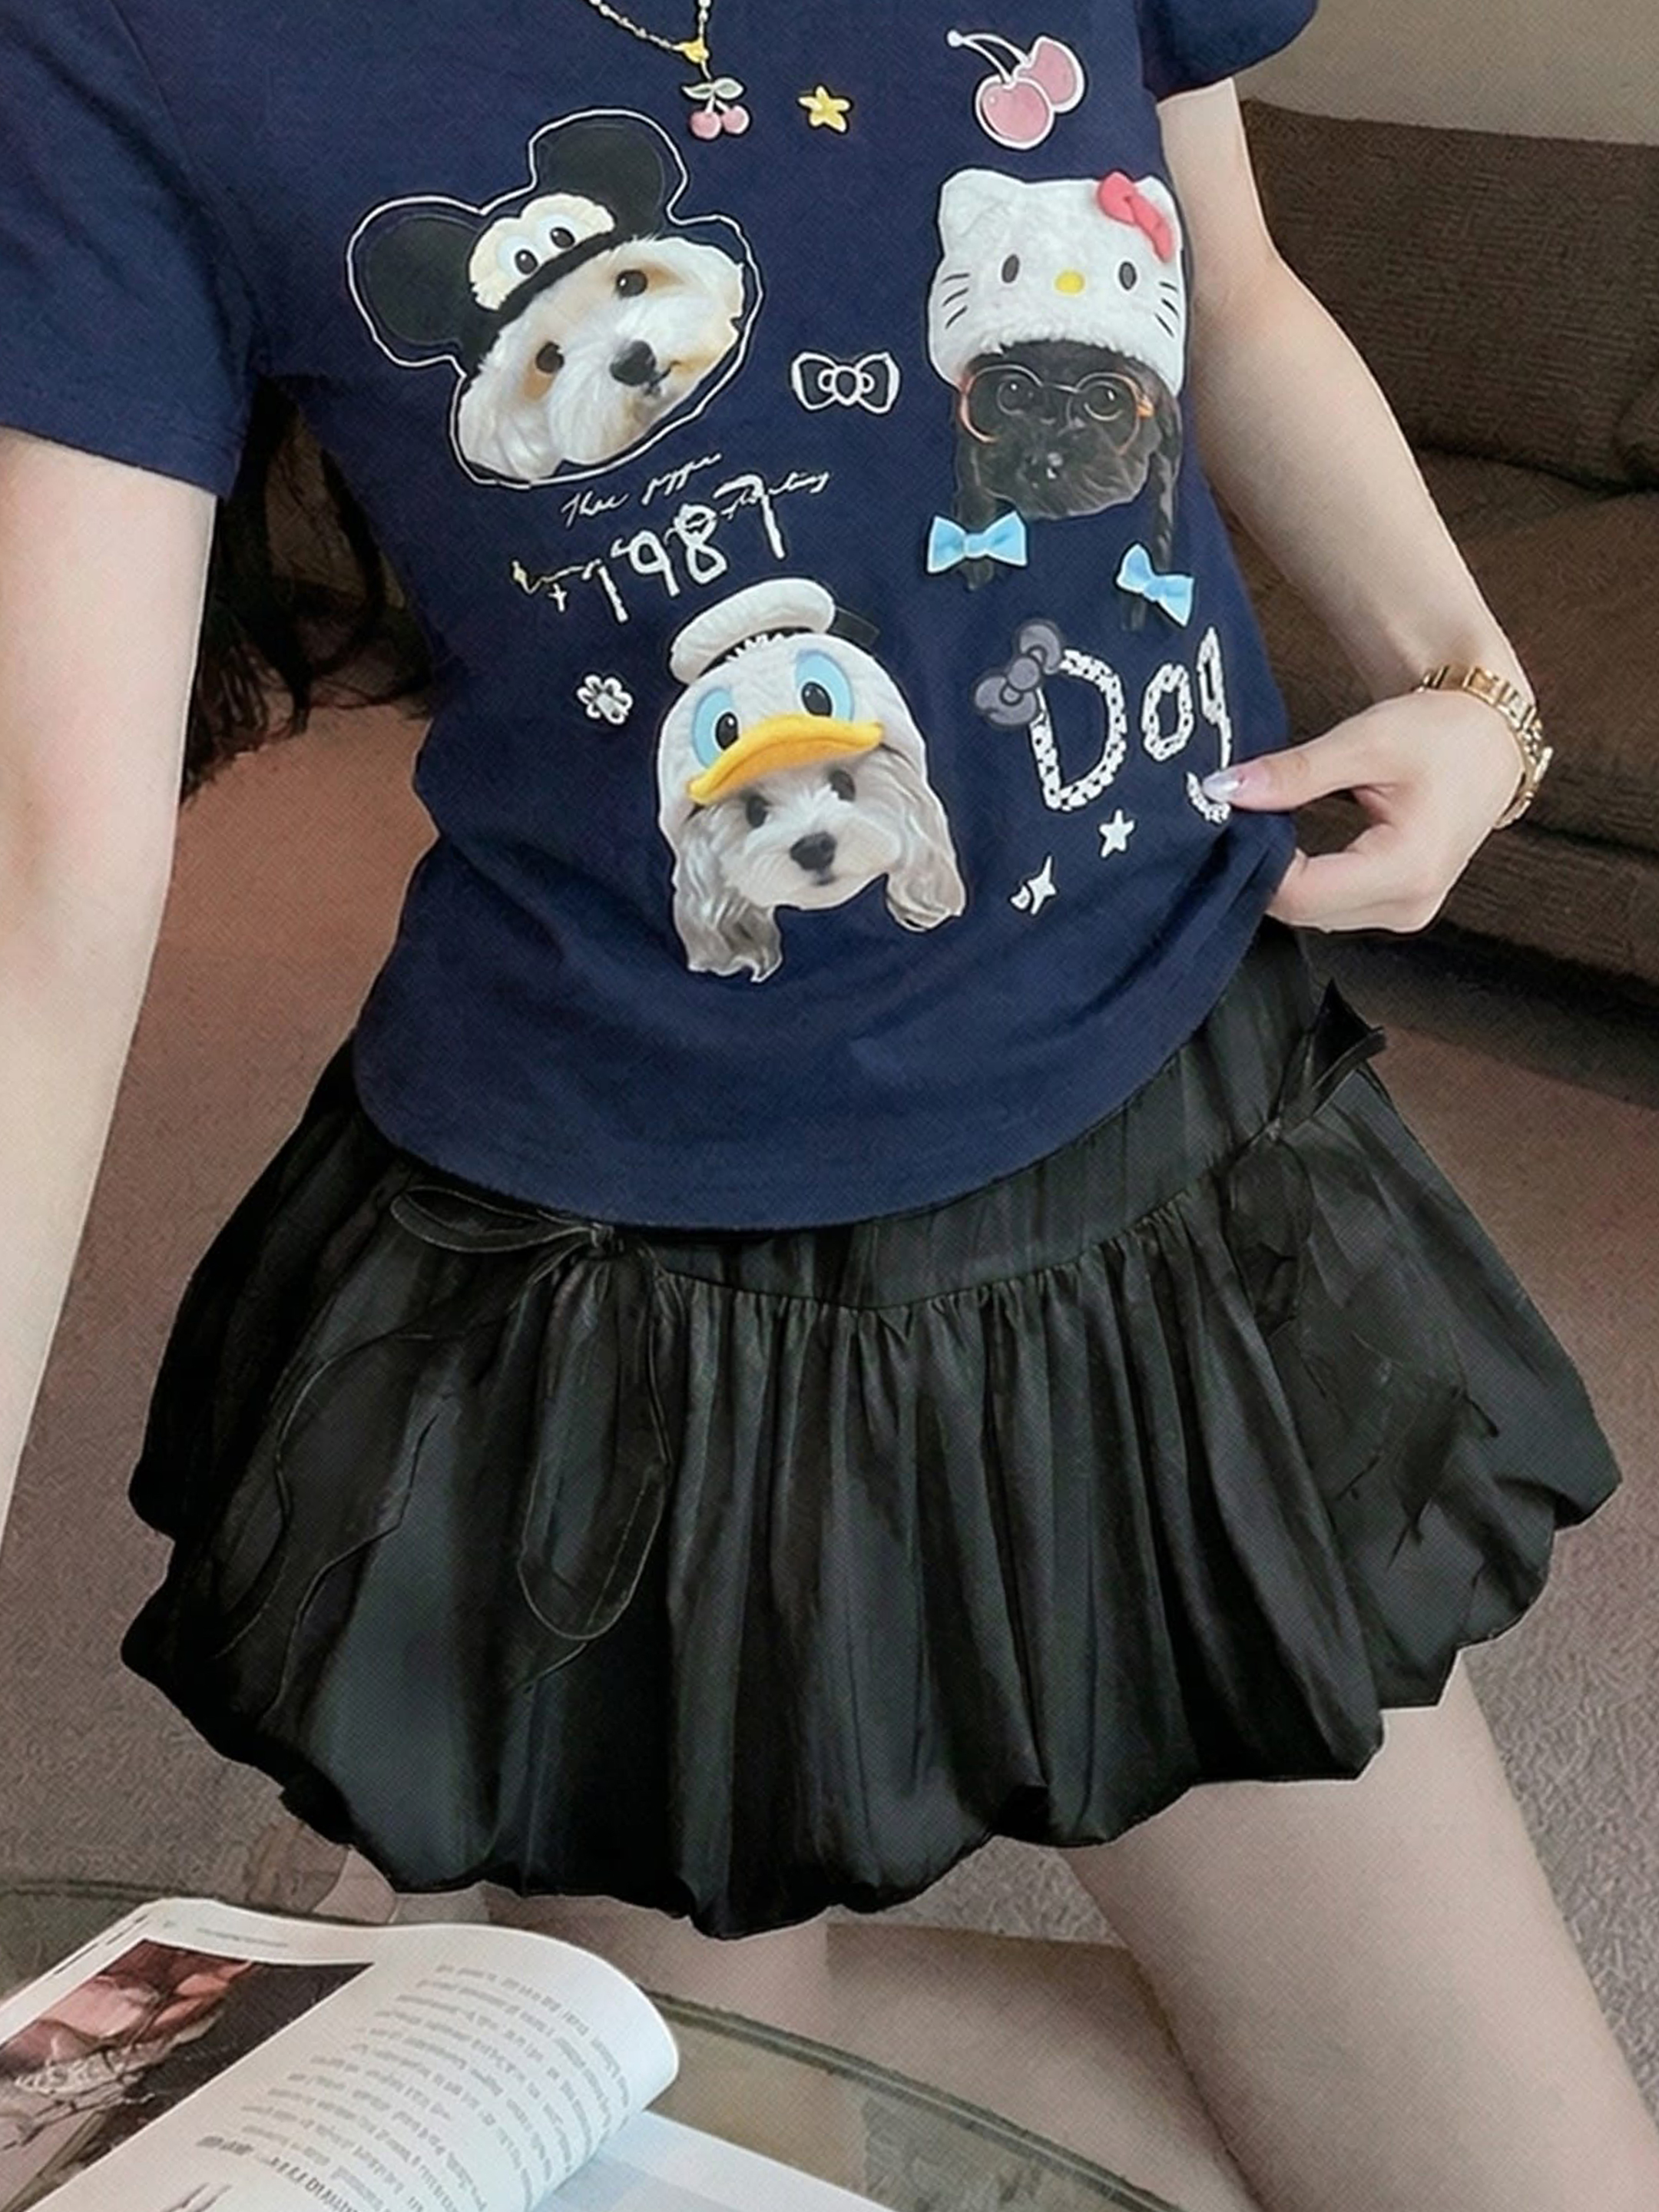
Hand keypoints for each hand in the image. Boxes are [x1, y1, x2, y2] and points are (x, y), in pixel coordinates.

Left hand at [1203, 686, 1526, 932]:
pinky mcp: (1401, 908)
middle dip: (1267, 869)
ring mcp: (1408, 913)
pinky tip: (1296, 848)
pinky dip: (1309, 881)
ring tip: (1272, 827)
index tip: (1231, 820)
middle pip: (1304, 909)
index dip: (1256, 862)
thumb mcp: (1363, 742)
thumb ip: (1293, 773)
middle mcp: (1410, 904)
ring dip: (1286, 878)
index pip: (1301, 894)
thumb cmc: (1443, 732)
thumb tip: (1225, 789)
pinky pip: (1334, 907)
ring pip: (1315, 913)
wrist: (1491, 736)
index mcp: (1408, 868)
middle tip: (1244, 821)